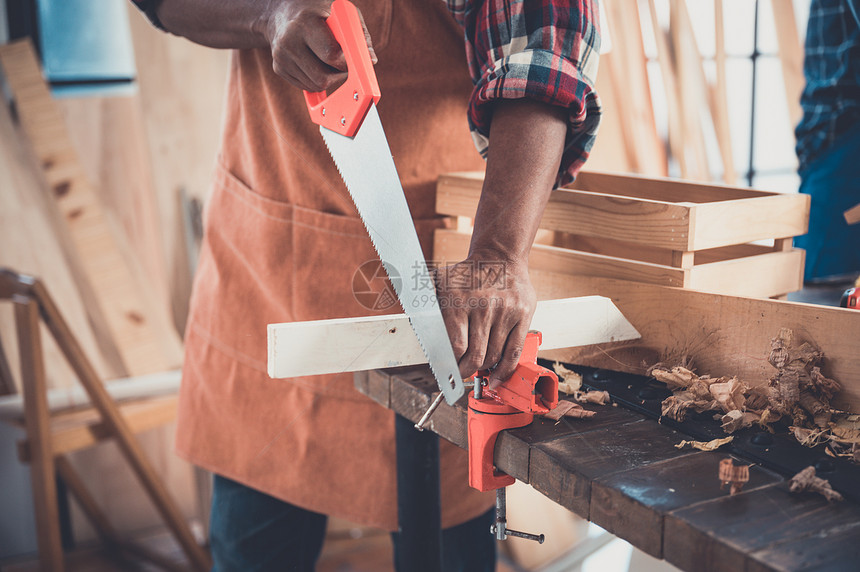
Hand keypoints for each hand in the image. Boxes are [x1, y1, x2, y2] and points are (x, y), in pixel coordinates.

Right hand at [260, 0, 375, 90]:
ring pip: (315, 85)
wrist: (282, 12)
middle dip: (339, 76)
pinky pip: (306, 86)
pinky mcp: (278, 68)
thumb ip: (359, 34)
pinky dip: (316, 80)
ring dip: (329, 79)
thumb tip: (371, 60)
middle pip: (322, 76)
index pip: (330, 54)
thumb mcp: (340, 12)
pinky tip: (316, 64)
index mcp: (306, 22)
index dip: (346, 63)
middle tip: (345, 66)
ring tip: (330, 61)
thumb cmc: (318, 11)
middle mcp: (289, 40)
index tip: (355, 63)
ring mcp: (281, 56)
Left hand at [435, 252, 536, 387]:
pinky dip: (506, 370)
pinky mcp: (523, 315)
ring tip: (477, 370)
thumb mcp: (440, 280)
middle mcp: (483, 307)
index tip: (448, 371)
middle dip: (466, 370)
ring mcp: (505, 312)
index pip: (456, 346)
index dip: (452, 364)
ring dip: (484, 369)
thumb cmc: (468, 273)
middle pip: (475, 355)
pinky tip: (497, 377)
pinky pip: (515, 351)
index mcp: (459, 301)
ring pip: (494, 355)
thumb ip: (424, 300)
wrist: (500, 256)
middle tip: (461, 374)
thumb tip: (411, 320)